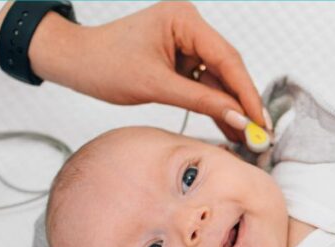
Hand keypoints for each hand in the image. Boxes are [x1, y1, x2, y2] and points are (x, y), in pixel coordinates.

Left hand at [0, 2, 266, 142]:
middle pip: (228, 68)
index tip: (260, 120)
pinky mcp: (181, 58)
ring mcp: (186, 41)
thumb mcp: (156, 86)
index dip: (246, 93)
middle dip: (242, 102)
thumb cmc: (103, 63)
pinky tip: (229, 127)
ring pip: (219, 78)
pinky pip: (205, 83)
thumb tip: (237, 118)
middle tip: (260, 132)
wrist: (74, 62)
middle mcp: (189, 26)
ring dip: (230, 107)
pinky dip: (213, 105)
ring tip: (247, 136)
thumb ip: (201, 102)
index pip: (226, 59)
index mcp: (184, 20)